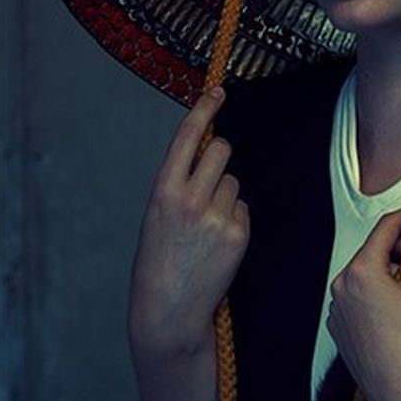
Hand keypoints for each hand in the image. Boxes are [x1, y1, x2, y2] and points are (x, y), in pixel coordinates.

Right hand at [128, 86, 249, 361]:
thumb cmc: (158, 261)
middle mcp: (191, 199)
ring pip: (234, 182)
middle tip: (209, 179)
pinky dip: (235, 218)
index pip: (188, 138)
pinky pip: (243, 209)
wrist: (169, 309)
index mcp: (163, 191)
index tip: (217, 92)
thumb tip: (207, 154)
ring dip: (226, 194)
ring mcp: (218, 217)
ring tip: (206, 226)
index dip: (204, 109)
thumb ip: (178, 184)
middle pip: (222, 151)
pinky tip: (218, 242)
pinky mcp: (239, 235)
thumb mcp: (156, 215)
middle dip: (220, 156)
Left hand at [327, 204, 400, 400]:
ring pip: (367, 273)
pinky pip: (358, 296)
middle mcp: (342, 283)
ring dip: (393, 270)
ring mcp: (336, 306)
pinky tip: (400, 309)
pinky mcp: (337, 325)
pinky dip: (378, 292)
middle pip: (376, 250)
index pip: (387, 226)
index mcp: (362, 270)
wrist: (399, 394)